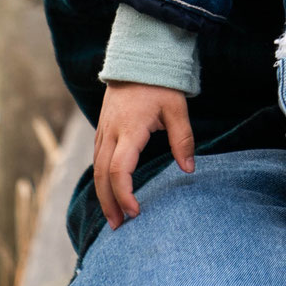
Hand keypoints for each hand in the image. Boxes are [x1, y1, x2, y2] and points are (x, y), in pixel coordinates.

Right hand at [91, 80, 192, 227]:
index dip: (125, 194)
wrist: (137, 58)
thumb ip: (183, 139)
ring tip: (114, 217)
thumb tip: (189, 169)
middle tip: (119, 227)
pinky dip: (102, 179)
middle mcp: (110, 133)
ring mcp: (103, 131)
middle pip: (102, 176)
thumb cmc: (159, 83)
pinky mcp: (102, 129)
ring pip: (97, 169)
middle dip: (109, 204)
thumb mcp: (177, 108)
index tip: (136, 211)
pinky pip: (98, 160)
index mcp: (129, 130)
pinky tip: (109, 192)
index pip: (120, 170)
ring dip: (103, 195)